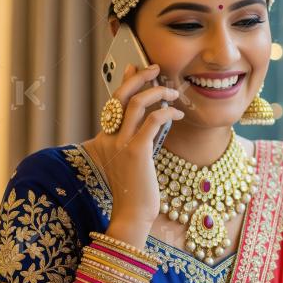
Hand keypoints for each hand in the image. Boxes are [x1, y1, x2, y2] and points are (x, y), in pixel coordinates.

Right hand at [92, 63, 183, 225]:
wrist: (131, 215)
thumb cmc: (135, 191)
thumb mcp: (130, 162)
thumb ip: (134, 141)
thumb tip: (150, 121)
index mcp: (105, 139)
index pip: (113, 102)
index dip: (125, 82)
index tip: (135, 68)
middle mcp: (110, 138)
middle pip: (121, 96)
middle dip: (139, 77)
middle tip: (155, 68)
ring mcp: (121, 144)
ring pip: (136, 103)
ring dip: (157, 92)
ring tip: (173, 92)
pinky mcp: (137, 152)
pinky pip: (152, 121)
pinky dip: (166, 112)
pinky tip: (177, 115)